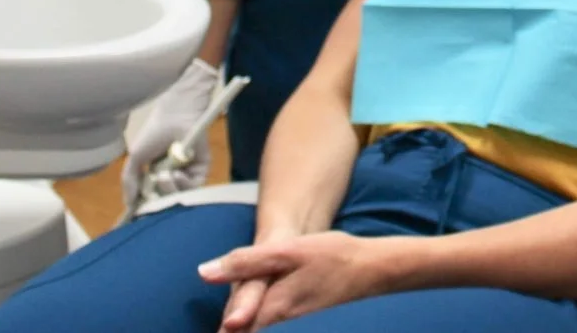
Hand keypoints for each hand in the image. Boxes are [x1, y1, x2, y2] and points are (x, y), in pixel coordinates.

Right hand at [119, 57, 220, 211]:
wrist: (175, 115)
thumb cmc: (154, 133)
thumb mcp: (135, 158)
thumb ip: (130, 181)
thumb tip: (128, 205)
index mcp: (155, 175)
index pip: (151, 198)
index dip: (145, 206)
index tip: (136, 215)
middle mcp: (172, 178)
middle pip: (165, 201)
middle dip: (157, 200)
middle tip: (152, 193)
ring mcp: (187, 175)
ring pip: (179, 196)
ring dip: (170, 190)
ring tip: (164, 176)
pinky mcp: (202, 171)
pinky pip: (194, 189)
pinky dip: (183, 185)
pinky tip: (176, 173)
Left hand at [202, 232, 400, 329]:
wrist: (372, 269)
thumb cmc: (331, 256)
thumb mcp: (286, 251)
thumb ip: (245, 262)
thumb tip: (204, 273)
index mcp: (270, 308)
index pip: (230, 330)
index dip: (219, 330)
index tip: (204, 332)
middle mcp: (279, 323)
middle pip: (241, 332)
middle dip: (227, 329)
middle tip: (208, 330)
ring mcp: (291, 323)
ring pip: (255, 328)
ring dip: (238, 326)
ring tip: (226, 325)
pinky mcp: (299, 318)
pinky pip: (268, 325)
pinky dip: (254, 322)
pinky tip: (247, 319)